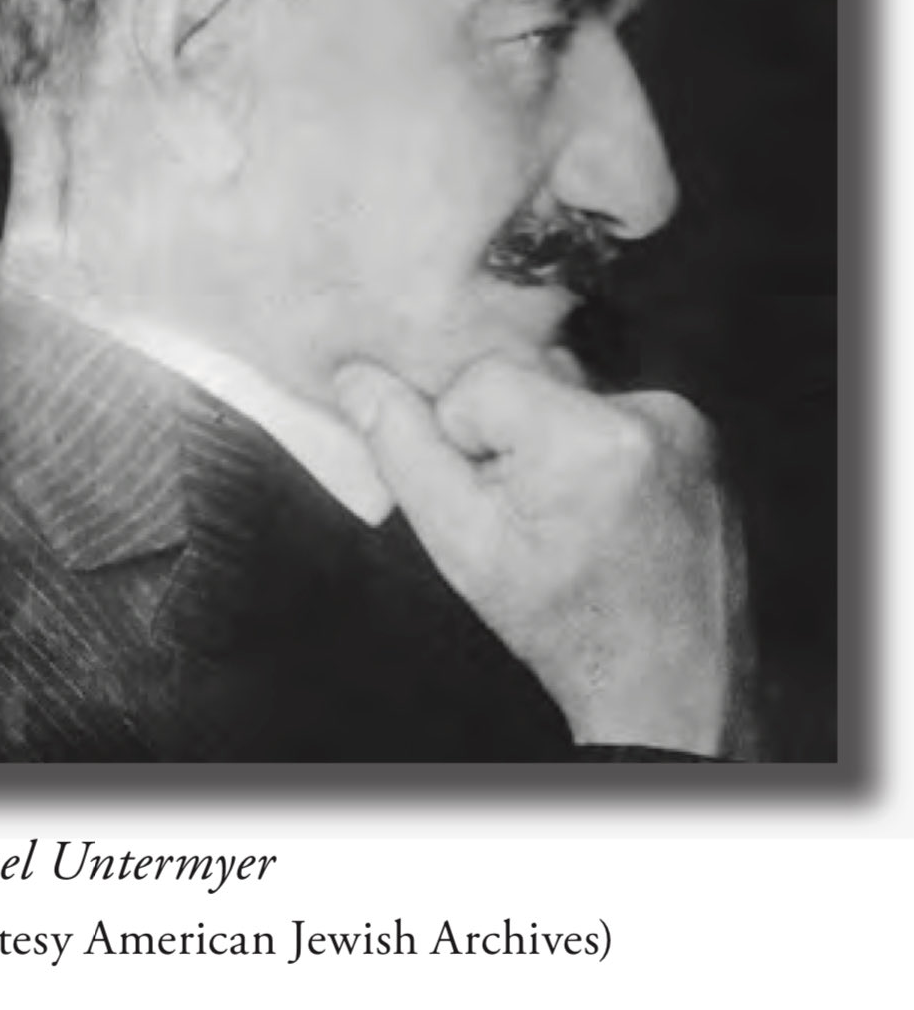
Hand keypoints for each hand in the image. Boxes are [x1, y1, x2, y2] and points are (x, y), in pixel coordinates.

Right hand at [334, 355, 749, 755]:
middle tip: (532, 520)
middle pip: (529, 381)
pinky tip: (608, 513)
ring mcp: (687, 424)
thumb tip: (357, 377)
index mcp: (589, 436)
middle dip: (510, 440)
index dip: (466, 442)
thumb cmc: (563, 621)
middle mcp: (652, 414)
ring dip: (554, 443)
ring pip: (571, 396)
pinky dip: (598, 452)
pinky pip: (617, 414)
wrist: (669, 683)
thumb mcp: (462, 544)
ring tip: (572, 521)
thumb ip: (403, 450)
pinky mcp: (702, 437)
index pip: (480, 380)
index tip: (495, 505)